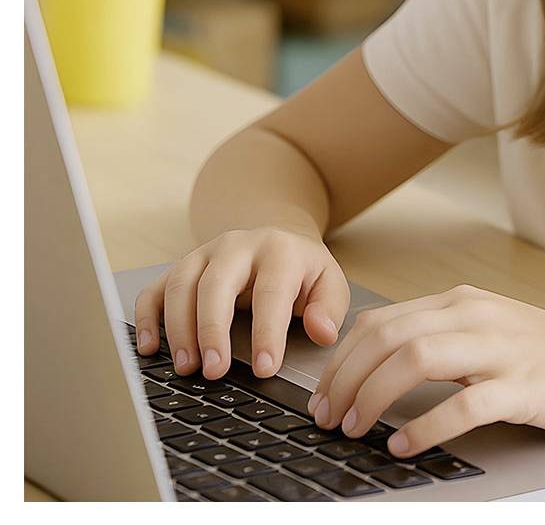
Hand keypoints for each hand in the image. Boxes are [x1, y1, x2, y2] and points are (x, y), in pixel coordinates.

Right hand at [133, 226, 349, 378]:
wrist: (278, 239)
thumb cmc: (302, 271)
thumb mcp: (328, 283)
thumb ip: (329, 308)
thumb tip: (321, 332)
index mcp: (279, 251)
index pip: (271, 292)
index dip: (267, 333)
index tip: (266, 369)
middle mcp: (238, 247)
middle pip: (216, 284)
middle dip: (212, 330)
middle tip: (214, 371)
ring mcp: (205, 254)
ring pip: (181, 284)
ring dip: (179, 328)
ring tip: (186, 367)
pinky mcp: (181, 266)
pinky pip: (155, 288)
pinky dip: (148, 317)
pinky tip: (150, 348)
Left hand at [307, 283, 544, 457]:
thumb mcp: (491, 333)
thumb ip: (443, 340)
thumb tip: (380, 368)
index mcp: (463, 302)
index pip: (381, 320)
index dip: (341, 358)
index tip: (322, 394)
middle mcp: (477, 317)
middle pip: (389, 336)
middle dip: (345, 379)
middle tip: (325, 417)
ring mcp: (501, 349)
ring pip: (416, 359)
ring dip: (373, 397)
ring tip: (353, 429)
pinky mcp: (524, 386)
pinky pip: (462, 405)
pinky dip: (424, 427)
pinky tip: (404, 447)